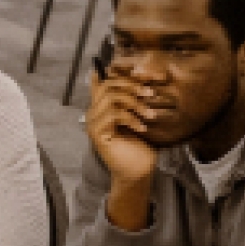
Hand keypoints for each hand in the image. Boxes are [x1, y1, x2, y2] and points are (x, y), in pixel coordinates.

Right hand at [83, 72, 161, 230]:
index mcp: (103, 107)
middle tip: (151, 93)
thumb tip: (147, 81)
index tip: (145, 73)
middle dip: (132, 86)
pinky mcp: (97, 134)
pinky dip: (131, 118)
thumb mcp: (142, 118)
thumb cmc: (141, 146)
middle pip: (108, 85)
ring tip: (151, 115)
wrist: (138, 172)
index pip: (105, 81)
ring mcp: (94, 123)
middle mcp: (95, 112)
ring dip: (135, 104)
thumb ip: (137, 100)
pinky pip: (113, 115)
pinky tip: (142, 128)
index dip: (123, 73)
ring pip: (111, 98)